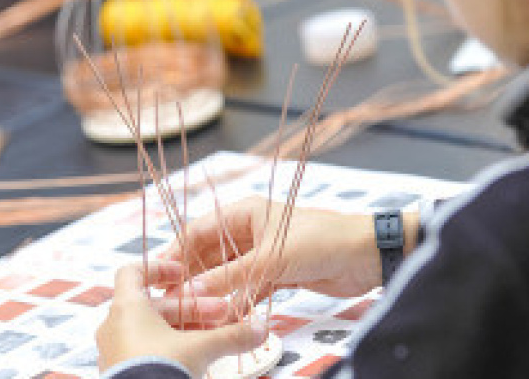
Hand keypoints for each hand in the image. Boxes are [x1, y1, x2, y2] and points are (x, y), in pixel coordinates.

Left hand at [97, 262, 266, 377]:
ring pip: (151, 330)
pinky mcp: (121, 371)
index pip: (132, 271)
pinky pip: (145, 351)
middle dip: (190, 308)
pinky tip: (195, 359)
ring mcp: (115, 351)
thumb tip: (260, 329)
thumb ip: (231, 336)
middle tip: (220, 314)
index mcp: (126, 307)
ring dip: (183, 329)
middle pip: (154, 305)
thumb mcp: (201, 348)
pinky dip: (169, 349)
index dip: (158, 268)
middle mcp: (115, 325)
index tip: (182, 274)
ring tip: (213, 338)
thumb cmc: (160, 369)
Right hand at [166, 198, 387, 304]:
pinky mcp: (277, 273)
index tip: (161, 276)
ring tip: (195, 312)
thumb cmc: (321, 241)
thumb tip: (191, 292)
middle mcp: (249, 230)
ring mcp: (262, 253)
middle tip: (173, 299)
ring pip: (227, 273)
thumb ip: (229, 277)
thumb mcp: (269, 259)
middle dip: (193, 275)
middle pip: (210, 253)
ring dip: (214, 291)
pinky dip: (237, 301)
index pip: (199, 230)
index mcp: (245, 212)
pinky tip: (225, 317)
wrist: (368, 256)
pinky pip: (247, 288)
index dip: (177, 252)